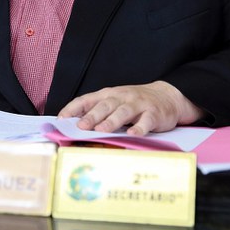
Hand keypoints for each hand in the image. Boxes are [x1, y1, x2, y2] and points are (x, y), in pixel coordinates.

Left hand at [57, 81, 203, 134]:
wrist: (167, 96)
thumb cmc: (135, 102)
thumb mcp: (115, 102)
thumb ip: (97, 110)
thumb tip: (74, 125)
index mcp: (109, 95)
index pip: (87, 99)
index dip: (73, 108)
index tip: (61, 119)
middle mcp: (122, 97)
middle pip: (104, 105)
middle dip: (92, 116)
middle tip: (81, 127)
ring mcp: (138, 104)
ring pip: (123, 112)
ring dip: (111, 121)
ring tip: (101, 130)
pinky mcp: (154, 114)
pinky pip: (146, 121)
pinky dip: (139, 128)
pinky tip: (132, 134)